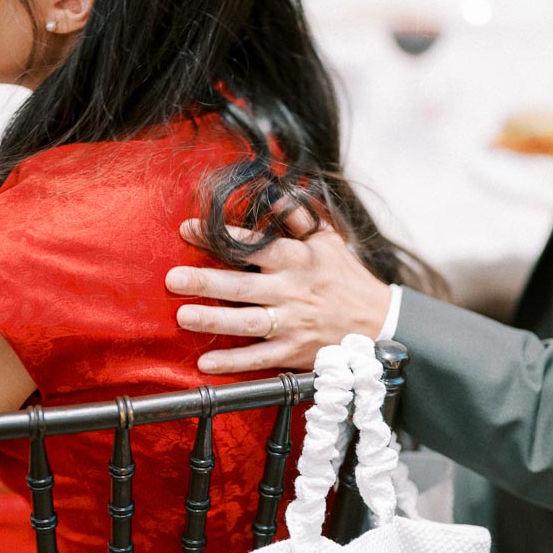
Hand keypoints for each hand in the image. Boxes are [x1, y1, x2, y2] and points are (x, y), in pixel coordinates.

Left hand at [165, 211, 390, 374]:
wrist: (380, 322)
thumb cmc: (347, 277)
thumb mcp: (327, 239)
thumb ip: (296, 216)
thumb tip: (272, 190)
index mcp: (296, 259)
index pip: (251, 244)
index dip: (218, 236)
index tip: (187, 229)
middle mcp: (290, 291)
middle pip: (241, 286)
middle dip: (204, 282)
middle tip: (172, 279)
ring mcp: (291, 323)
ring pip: (246, 322)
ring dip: (213, 320)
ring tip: (183, 316)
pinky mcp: (294, 352)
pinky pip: (258, 359)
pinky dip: (233, 362)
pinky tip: (206, 362)